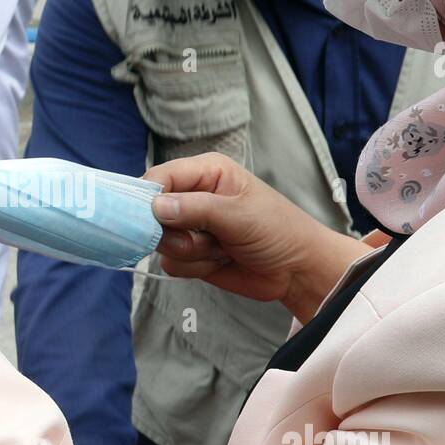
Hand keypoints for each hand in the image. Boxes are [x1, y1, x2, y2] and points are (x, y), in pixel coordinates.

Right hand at [148, 153, 369, 324]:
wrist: (296, 271)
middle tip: (205, 236)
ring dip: (193, 252)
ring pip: (162, 243)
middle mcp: (193, 196)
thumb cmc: (278, 229)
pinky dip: (196, 268)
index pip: (160, 177)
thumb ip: (196, 209)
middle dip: (177, 232)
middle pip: (153, 213)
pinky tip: (221, 260)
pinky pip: (171, 263)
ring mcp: (190, 227)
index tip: (152, 219)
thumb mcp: (239, 214)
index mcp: (206, 173)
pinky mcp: (190, 254)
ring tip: (224, 247)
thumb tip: (155, 207)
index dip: (149, 197)